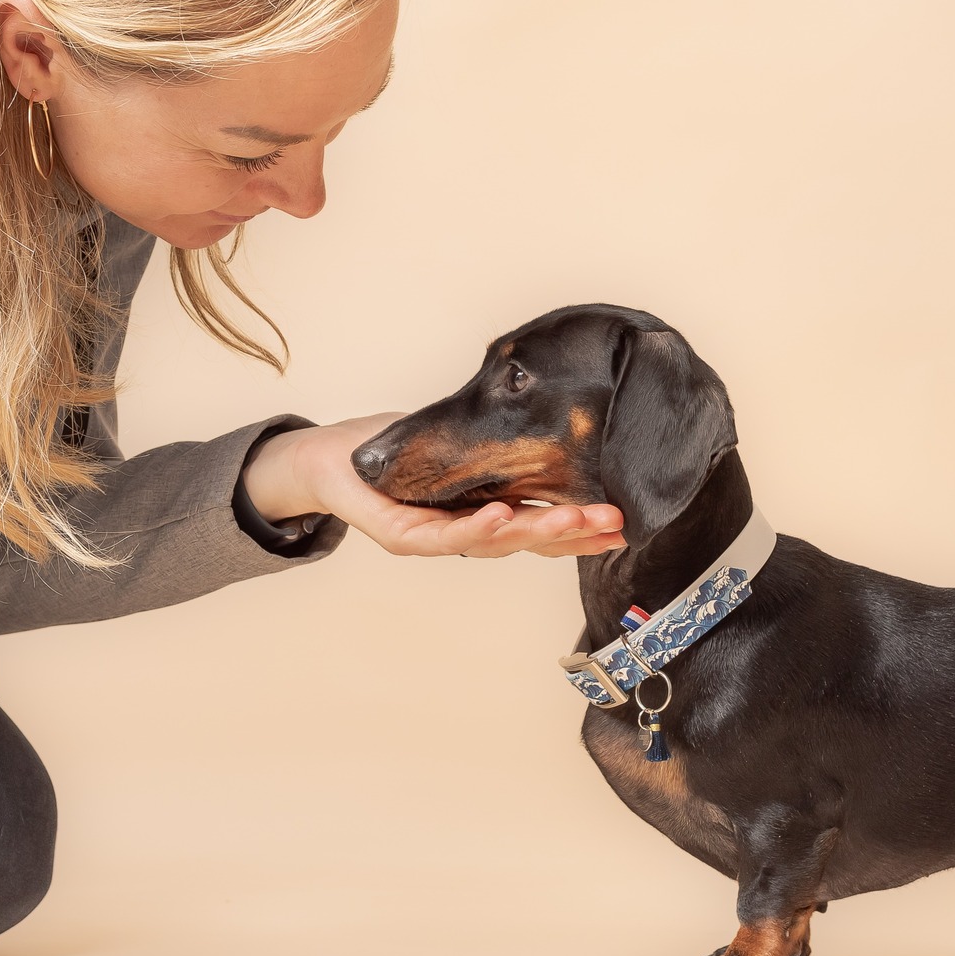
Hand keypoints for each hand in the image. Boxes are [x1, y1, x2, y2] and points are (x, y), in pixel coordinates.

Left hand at [240, 413, 626, 558]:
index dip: (583, 524)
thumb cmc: (397, 447)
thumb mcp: (466, 435)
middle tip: (618, 524)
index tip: (624, 517)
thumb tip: (568, 413)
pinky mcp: (401, 536)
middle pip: (529, 539)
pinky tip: (504, 516)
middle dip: (576, 533)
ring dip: (538, 531)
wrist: (330, 455)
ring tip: (577, 520)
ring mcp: (436, 538)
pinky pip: (444, 536)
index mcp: (489, 510)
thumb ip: (508, 440)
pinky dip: (476, 528)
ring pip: (494, 542)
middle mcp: (467, 531)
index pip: (544, 523)